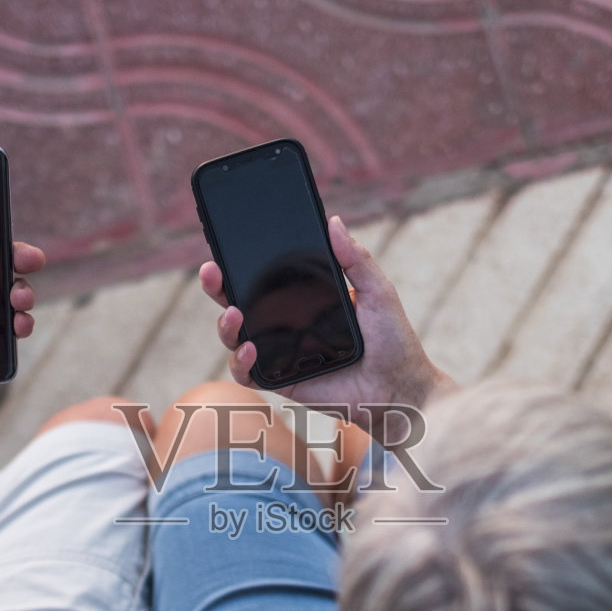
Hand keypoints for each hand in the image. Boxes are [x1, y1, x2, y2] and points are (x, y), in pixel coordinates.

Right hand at [203, 215, 451, 435]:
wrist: (399, 389)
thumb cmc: (392, 341)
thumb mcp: (377, 292)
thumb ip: (356, 259)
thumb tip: (333, 221)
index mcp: (304, 298)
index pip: (264, 277)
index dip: (240, 263)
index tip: (226, 245)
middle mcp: (286, 323)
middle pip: (238, 303)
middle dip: (218, 287)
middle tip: (212, 272)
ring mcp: (280, 353)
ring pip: (235, 338)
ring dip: (225, 325)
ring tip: (233, 314)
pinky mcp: (281, 381)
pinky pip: (248, 374)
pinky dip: (240, 363)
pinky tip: (249, 350)